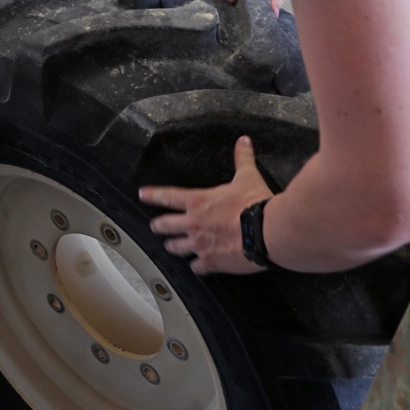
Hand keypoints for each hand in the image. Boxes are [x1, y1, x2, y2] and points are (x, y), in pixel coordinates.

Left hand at [139, 137, 272, 274]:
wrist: (267, 232)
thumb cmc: (256, 205)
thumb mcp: (248, 177)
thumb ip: (242, 159)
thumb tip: (243, 142)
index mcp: (199, 202)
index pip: (168, 196)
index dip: (153, 195)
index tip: (143, 195)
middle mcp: (194, 224)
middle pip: (164, 225)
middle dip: (158, 225)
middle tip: (156, 225)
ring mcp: (200, 245)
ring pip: (175, 248)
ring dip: (172, 246)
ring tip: (171, 246)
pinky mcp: (211, 262)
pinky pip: (196, 267)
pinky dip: (197, 266)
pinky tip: (198, 266)